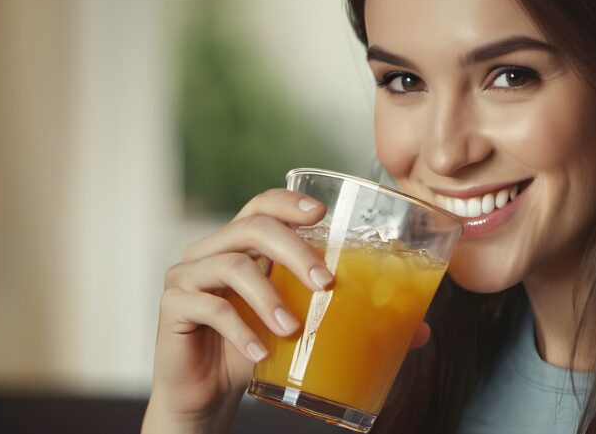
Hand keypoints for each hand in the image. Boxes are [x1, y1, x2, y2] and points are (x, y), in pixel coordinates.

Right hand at [141, 189, 430, 433]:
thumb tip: (422, 331)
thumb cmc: (260, 349)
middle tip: (326, 282)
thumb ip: (354, 320)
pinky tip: (261, 353)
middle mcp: (214, 250)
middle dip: (294, 250)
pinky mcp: (173, 306)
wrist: (209, 393)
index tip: (322, 215)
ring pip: (230, 265)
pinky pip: (208, 308)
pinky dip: (239, 330)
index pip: (263, 205)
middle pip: (252, 227)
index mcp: (247, 246)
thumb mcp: (307, 329)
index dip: (290, 202)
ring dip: (268, 297)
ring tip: (293, 328)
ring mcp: (189, 276)